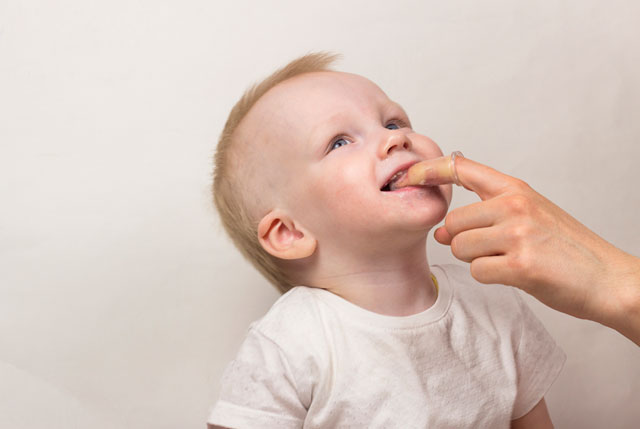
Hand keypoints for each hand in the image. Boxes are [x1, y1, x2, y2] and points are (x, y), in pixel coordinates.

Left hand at [434, 156, 639, 344]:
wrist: (606, 278)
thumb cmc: (566, 248)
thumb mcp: (531, 213)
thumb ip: (486, 214)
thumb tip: (442, 231)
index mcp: (516, 189)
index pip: (462, 168)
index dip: (428, 170)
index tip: (407, 177)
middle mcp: (515, 205)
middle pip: (452, 222)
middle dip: (462, 241)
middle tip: (494, 249)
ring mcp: (518, 234)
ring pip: (460, 247)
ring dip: (476, 260)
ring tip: (508, 260)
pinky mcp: (520, 265)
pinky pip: (477, 271)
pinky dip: (490, 277)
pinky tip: (515, 274)